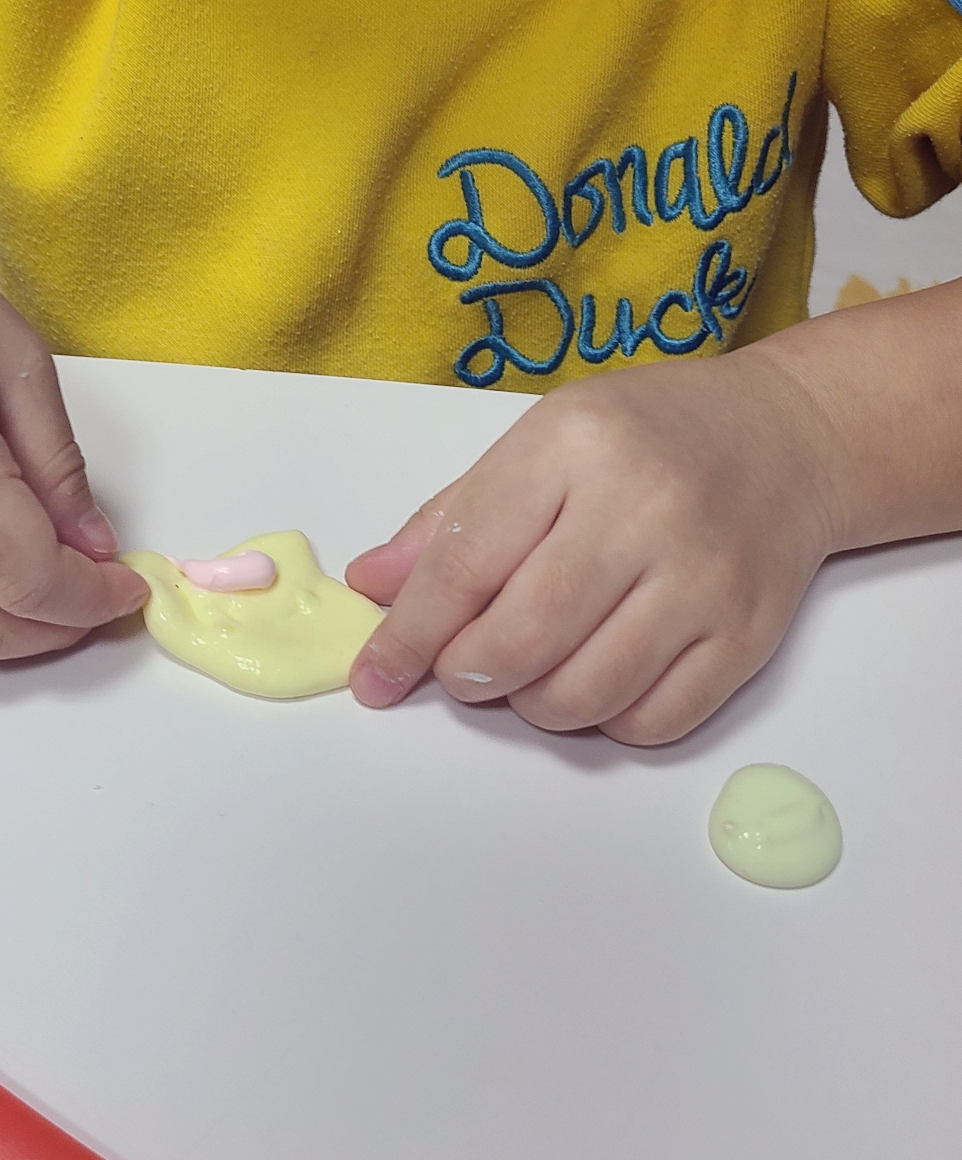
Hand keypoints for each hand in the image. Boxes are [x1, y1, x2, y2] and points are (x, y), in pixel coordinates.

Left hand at [345, 351, 842, 744]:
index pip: (464, 566)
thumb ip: (450, 520)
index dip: (407, 636)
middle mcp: (645, 509)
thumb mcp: (537, 444)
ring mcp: (704, 578)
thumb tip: (373, 586)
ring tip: (531, 667)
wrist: (786, 437)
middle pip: (520, 642)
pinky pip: (651, 722)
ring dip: (531, 704)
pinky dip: (604, 721)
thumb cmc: (642, 439)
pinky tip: (598, 677)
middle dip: (467, 674)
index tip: (374, 678)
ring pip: (582, 696)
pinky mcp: (748, 634)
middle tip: (462, 667)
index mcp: (573, 447)